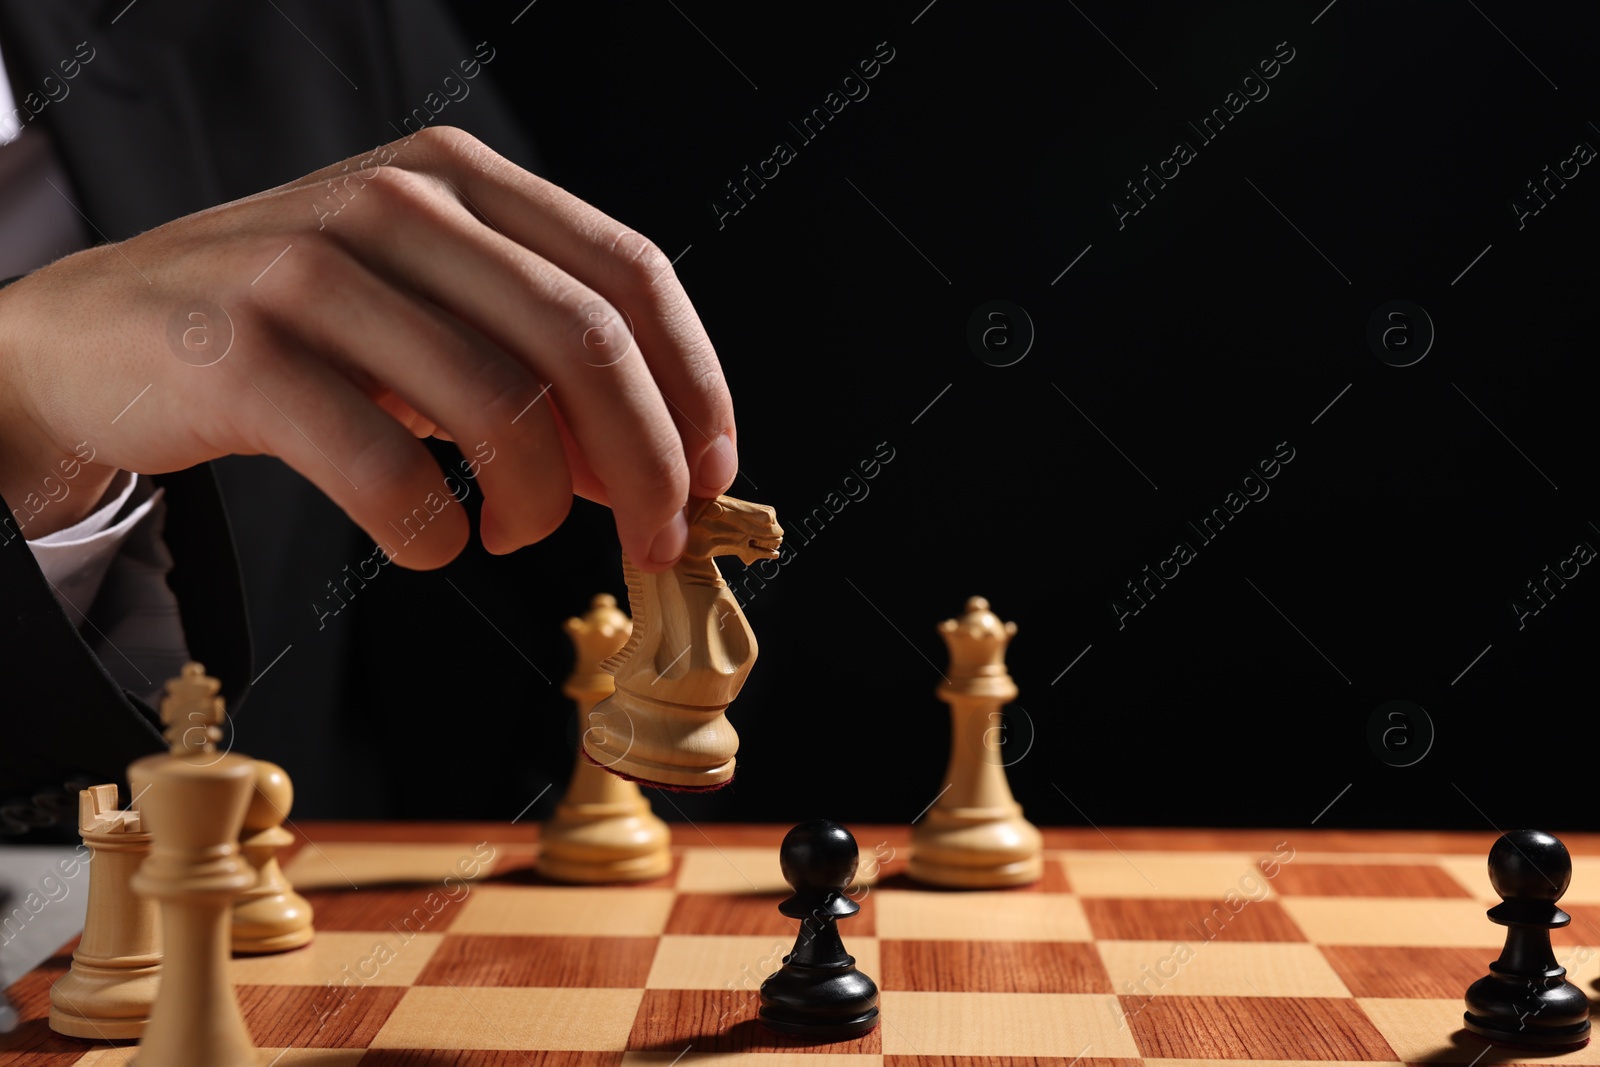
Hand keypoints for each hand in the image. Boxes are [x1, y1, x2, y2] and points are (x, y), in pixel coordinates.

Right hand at [0, 126, 737, 570]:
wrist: (98, 336)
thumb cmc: (294, 333)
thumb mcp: (428, 318)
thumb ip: (539, 368)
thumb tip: (654, 468)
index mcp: (463, 180)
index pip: (631, 273)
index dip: (694, 384)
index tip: (714, 472)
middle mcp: (400, 201)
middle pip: (587, 342)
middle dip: (647, 463)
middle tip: (655, 540)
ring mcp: (316, 268)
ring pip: (501, 406)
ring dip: (538, 505)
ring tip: (515, 536)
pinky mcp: (244, 352)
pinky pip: (385, 467)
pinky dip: (431, 532)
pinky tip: (431, 543)